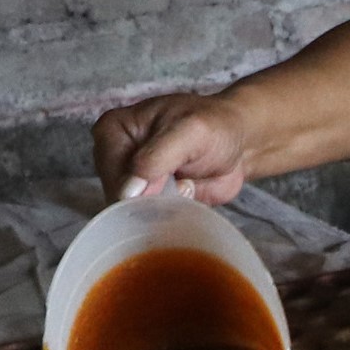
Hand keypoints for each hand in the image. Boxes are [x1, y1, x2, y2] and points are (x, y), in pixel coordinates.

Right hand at [93, 90, 260, 204]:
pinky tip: (185, 197)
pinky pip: (147, 222)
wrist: (239, 144)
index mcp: (112, 130)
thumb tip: (127, 191)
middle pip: (117, 197)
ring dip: (162, 209)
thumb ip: (157, 157)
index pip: (110, 174)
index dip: (138, 186)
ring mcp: (128, 181)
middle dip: (152, 199)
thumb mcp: (189, 132)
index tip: (170, 177)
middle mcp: (113, 157)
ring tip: (185, 185)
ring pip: (131, 213)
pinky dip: (168, 216)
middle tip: (183, 181)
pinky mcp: (145, 200)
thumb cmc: (214, 128)